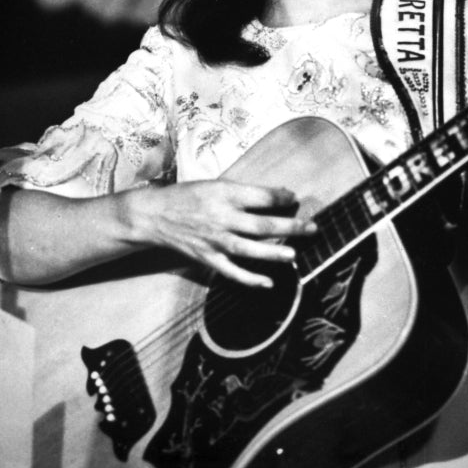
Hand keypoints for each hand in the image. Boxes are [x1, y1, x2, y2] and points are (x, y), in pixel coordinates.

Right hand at [125, 179, 316, 287]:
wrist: (154, 215)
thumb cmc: (188, 196)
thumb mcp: (216, 185)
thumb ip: (245, 192)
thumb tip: (278, 196)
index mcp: (225, 194)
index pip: (261, 197)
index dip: (282, 197)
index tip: (295, 198)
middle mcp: (222, 218)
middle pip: (262, 225)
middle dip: (290, 227)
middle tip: (312, 227)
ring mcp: (215, 240)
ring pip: (249, 249)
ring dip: (273, 254)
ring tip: (293, 256)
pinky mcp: (207, 258)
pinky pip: (231, 271)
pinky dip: (249, 279)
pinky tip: (268, 283)